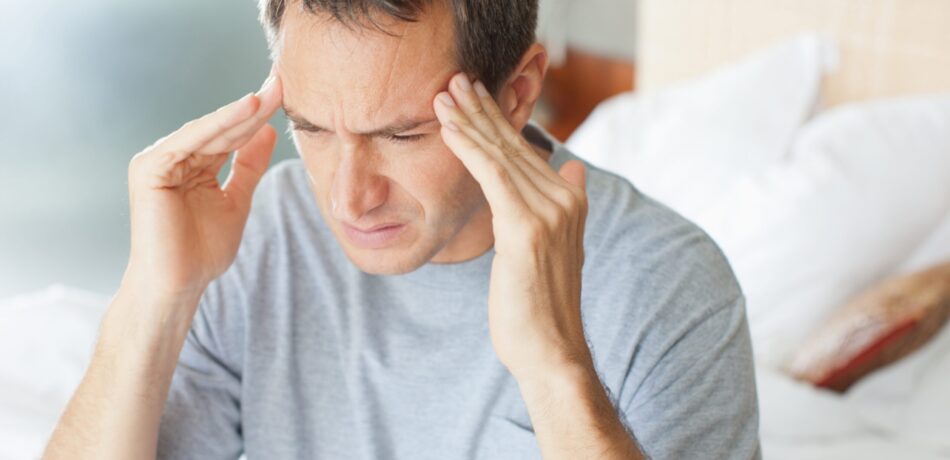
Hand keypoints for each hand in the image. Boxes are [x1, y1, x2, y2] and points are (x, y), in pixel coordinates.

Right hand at [124, 70, 282, 299]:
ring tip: (270, 94)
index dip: (258, 117)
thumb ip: (249, 166)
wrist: (178, 285)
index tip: (287, 95)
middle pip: (221, 128)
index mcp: (191, 165)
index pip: (230, 136)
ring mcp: (158, 161)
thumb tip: (267, 131)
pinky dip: (219, 124)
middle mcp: (172, 158)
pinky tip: (247, 110)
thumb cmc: (202, 252)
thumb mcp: (237, 200)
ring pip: (207, 131)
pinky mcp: (150, 168)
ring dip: (240, 112)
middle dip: (253, 107)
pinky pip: (191, 140)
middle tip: (282, 83)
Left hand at [432, 73, 592, 381]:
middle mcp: (566, 198)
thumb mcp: (556, 249)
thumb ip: (559, 205)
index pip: (526, 152)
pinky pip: (492, 175)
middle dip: (481, 110)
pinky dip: (468, 148)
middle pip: (514, 145)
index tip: (472, 98)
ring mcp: (549, 211)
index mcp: (571, 201)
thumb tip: (573, 168)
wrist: (552, 352)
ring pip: (500, 154)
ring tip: (443, 95)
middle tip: (455, 80)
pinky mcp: (526, 227)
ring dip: (468, 121)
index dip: (497, 122)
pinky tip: (448, 128)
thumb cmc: (541, 307)